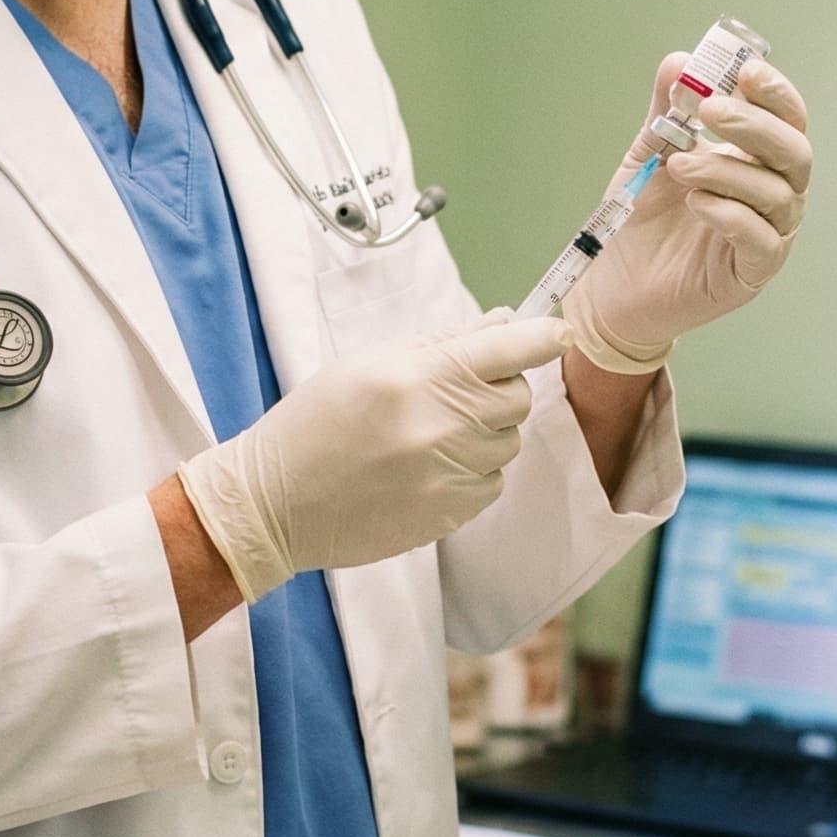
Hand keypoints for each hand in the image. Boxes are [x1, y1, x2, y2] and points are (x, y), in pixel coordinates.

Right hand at [178, 313, 571, 599]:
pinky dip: (474, 471)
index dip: (543, 337)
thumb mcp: (369, 363)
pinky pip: (492, 483)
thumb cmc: (316, 423)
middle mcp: (443, 426)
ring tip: (434, 433)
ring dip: (486, 432)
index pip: (509, 349)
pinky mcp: (451, 514)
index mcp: (420, 377)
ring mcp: (450, 475)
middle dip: (501, 387)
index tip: (559, 332)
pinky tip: (430, 468)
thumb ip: (444, 342)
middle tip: (461, 390)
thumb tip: (505, 322)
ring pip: (508, 443)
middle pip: (519, 398)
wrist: (276, 504)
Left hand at [565, 54, 812, 372]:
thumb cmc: (643, 218)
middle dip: (755, 125)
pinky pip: (762, 240)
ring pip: (777, 194)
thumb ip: (668, 110)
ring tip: (677, 167)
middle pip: (795, 153)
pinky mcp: (751, 273)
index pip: (787, 119)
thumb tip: (679, 60)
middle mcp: (774, 195)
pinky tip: (696, 202)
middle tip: (710, 109)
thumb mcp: (650, 152)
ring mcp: (768, 235)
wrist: (615, 284)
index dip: (775, 93)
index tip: (746, 71)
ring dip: (727, 170)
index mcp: (757, 160)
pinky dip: (730, 214)